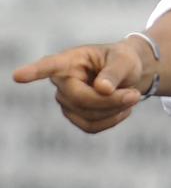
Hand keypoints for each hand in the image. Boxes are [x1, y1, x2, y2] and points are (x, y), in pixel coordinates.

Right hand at [12, 38, 154, 133]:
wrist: (128, 74)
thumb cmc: (123, 61)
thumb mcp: (125, 60)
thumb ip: (114, 72)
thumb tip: (101, 89)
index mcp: (70, 60)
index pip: (49, 66)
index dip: (34, 72)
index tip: (18, 76)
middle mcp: (61, 81)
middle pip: (81, 99)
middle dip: (111, 100)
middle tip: (135, 94)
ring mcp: (65, 101)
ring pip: (88, 116)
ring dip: (115, 110)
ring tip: (132, 96)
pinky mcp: (74, 116)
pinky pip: (92, 127)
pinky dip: (112, 120)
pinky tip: (123, 109)